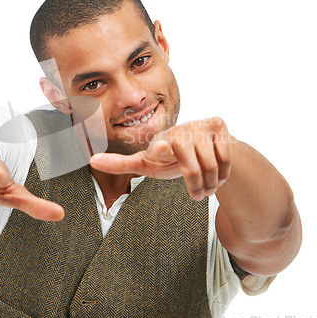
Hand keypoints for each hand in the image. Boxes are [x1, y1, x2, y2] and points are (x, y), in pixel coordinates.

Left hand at [90, 117, 231, 200]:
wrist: (205, 147)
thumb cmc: (172, 158)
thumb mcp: (147, 164)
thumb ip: (122, 164)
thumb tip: (91, 161)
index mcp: (159, 141)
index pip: (161, 147)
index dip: (161, 149)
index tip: (159, 150)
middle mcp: (178, 129)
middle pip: (192, 169)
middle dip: (198, 187)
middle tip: (198, 194)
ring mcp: (199, 124)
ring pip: (212, 166)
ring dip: (213, 183)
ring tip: (208, 185)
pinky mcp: (218, 123)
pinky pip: (226, 157)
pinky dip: (225, 172)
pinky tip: (219, 171)